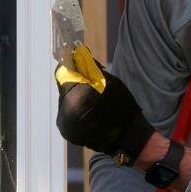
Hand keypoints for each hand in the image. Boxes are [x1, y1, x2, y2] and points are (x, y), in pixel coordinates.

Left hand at [55, 45, 154, 162]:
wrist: (127, 138)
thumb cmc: (122, 107)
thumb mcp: (109, 82)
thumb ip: (90, 68)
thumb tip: (78, 53)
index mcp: (76, 97)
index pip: (62, 73)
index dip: (70, 66)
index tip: (77, 63)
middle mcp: (65, 112)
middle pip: (64, 88)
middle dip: (74, 83)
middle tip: (89, 82)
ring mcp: (65, 124)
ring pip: (65, 101)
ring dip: (75, 96)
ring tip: (91, 99)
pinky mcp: (67, 132)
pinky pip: (68, 113)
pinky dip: (76, 109)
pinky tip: (89, 111)